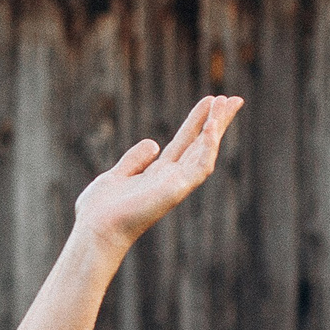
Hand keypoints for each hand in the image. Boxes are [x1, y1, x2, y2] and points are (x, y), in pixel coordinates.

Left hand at [73, 95, 242, 250]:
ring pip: (204, 152)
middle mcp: (170, 179)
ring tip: (226, 103)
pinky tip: (212, 128)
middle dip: (217, 121)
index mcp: (157, 174)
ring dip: (216, 128)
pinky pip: (199, 167)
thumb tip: (154, 143)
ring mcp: (175, 185)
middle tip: (234, 99)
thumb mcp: (117, 175)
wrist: (95, 230)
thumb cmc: (100, 210)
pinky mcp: (176, 190)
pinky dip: (208, 148)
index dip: (197, 120)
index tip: (212, 100)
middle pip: (200, 144)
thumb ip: (134, 160)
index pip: (184, 142)